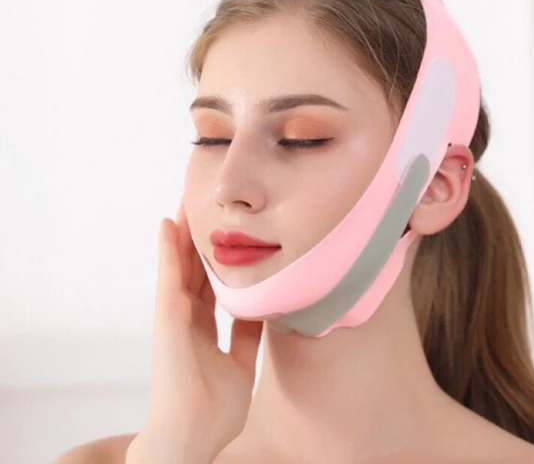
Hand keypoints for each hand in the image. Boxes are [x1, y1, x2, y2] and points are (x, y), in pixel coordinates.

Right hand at [128, 201, 263, 462]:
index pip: (209, 281)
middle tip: (202, 204)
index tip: (220, 231)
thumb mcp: (241, 361)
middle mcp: (187, 315)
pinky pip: (169, 277)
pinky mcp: (168, 319)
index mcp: (203, 325)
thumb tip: (260, 306)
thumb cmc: (212, 407)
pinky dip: (168, 250)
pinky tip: (168, 225)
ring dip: (182, 232)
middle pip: (193, 266)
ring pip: (179, 264)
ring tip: (186, 201)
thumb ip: (246, 333)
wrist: (192, 438)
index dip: (213, 257)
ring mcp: (174, 315)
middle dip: (198, 237)